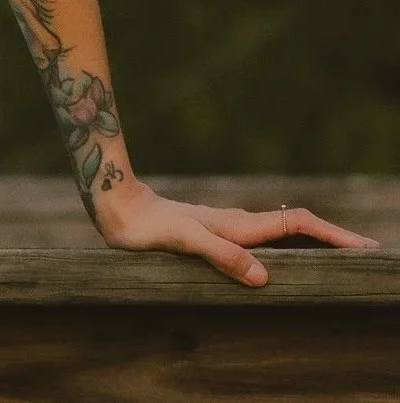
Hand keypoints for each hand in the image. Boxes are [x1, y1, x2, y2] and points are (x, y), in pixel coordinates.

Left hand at [94, 180, 381, 286]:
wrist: (118, 205)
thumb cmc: (148, 226)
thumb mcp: (184, 242)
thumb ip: (221, 256)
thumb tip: (263, 278)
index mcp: (239, 225)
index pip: (297, 225)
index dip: (332, 235)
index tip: (364, 246)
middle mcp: (238, 223)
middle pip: (297, 227)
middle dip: (333, 238)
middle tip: (366, 252)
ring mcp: (228, 226)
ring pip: (280, 232)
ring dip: (311, 241)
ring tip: (337, 257)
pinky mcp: (215, 231)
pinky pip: (261, 238)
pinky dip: (285, 245)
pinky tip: (283, 258)